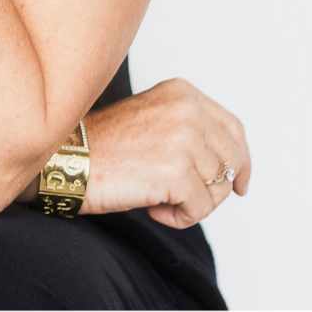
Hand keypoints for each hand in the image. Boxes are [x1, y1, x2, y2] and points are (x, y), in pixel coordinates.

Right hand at [80, 79, 250, 228]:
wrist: (70, 159)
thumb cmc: (105, 145)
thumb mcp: (154, 118)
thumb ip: (190, 129)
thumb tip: (229, 167)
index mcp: (182, 92)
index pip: (233, 129)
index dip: (242, 161)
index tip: (239, 184)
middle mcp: (187, 110)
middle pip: (231, 162)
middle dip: (214, 189)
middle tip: (183, 197)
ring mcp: (184, 139)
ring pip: (218, 189)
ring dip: (192, 203)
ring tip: (159, 198)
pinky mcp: (177, 172)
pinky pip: (200, 210)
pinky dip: (180, 218)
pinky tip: (154, 208)